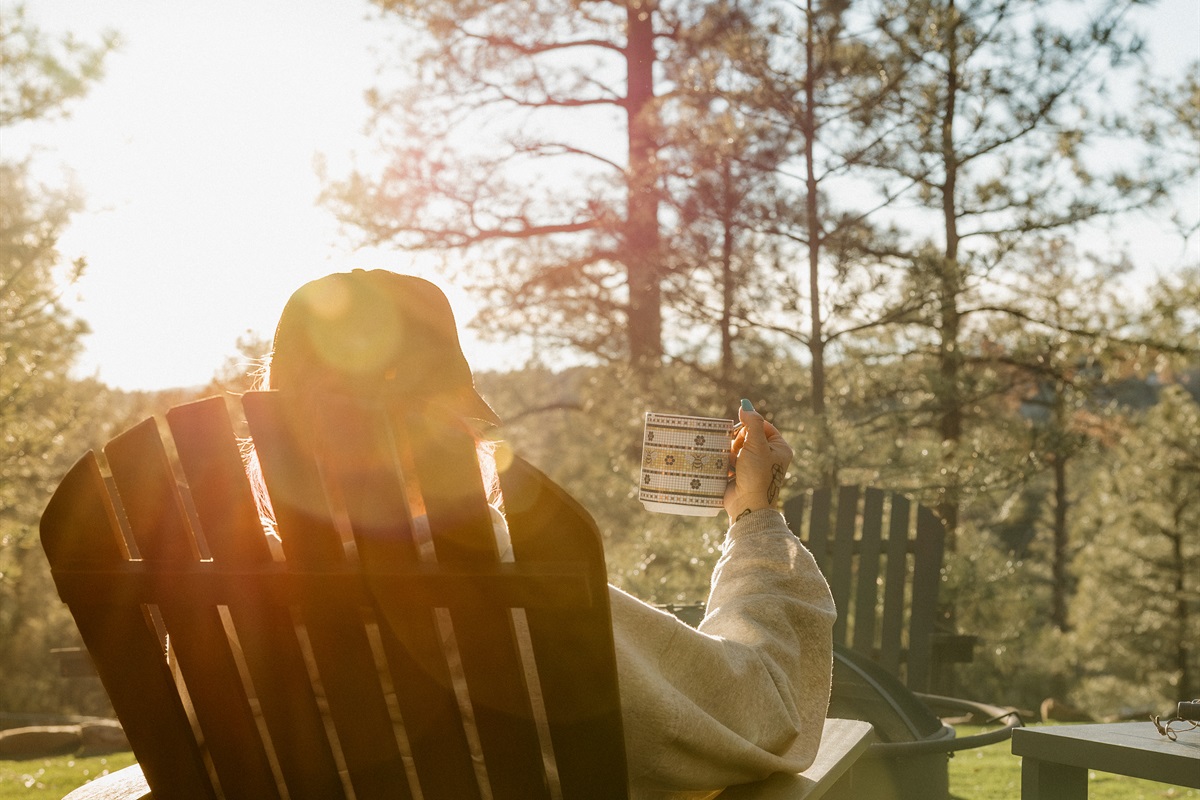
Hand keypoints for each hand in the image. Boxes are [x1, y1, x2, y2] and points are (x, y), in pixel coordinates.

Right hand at [724, 399, 792, 520]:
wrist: (747, 505)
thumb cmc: (757, 476)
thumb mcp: (756, 446)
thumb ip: (752, 423)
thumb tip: (745, 404)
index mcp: (779, 448)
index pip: (762, 426)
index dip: (750, 427)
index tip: (743, 434)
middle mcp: (768, 456)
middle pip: (747, 435)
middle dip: (739, 442)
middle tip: (740, 454)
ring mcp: (754, 465)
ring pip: (736, 446)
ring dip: (731, 452)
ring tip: (734, 464)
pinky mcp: (740, 473)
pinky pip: (730, 458)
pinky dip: (726, 462)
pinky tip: (728, 470)